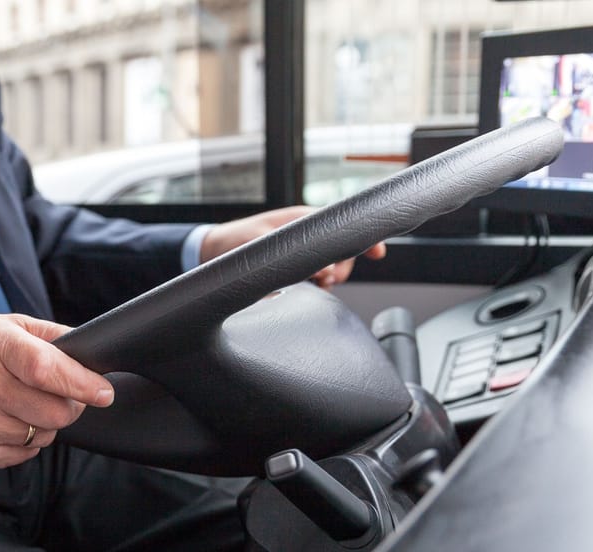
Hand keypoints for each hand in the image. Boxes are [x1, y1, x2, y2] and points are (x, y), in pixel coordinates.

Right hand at [0, 314, 113, 467]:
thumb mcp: (7, 326)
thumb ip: (52, 336)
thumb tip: (91, 351)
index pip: (47, 370)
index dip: (82, 383)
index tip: (103, 391)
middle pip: (54, 413)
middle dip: (70, 406)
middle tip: (60, 394)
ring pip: (43, 435)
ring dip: (45, 423)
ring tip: (24, 403)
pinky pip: (25, 453)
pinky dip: (27, 439)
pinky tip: (10, 419)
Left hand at [199, 205, 387, 288]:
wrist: (213, 251)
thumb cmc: (234, 241)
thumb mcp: (260, 244)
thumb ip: (291, 254)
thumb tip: (323, 268)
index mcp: (302, 220)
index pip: (342, 224)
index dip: (364, 238)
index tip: (378, 252)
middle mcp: (306, 234)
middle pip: (342, 249)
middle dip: (343, 266)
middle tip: (327, 279)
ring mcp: (302, 250)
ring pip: (332, 265)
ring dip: (330, 277)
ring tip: (318, 284)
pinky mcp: (295, 266)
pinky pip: (317, 276)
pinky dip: (318, 285)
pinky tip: (309, 289)